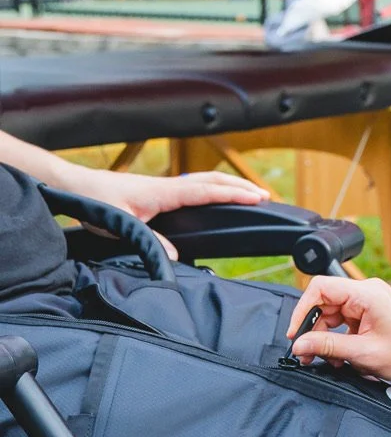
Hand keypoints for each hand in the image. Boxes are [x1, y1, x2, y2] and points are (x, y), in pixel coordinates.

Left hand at [75, 166, 267, 258]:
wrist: (78, 185)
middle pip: (212, 180)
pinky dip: (212, 188)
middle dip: (240, 186)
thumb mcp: (122, 225)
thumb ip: (150, 240)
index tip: (257, 198)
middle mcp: (168, 185)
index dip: (233, 194)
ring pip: (203, 181)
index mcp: (164, 191)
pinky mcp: (159, 191)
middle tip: (265, 195)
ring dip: (228, 184)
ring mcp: (164, 186)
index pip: (206, 191)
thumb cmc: (97, 201)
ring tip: (249, 193)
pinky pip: (193, 186)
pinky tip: (215, 196)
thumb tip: (175, 256)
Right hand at [288, 276, 390, 384]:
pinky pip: (345, 322)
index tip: (296, 333)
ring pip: (333, 315)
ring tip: (330, 360)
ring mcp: (369, 302)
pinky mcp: (372, 313)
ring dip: (327, 338)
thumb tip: (300, 344)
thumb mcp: (364, 353)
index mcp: (366, 294)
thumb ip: (329, 347)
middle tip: (307, 355)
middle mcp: (366, 292)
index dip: (302, 310)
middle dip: (314, 330)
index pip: (320, 288)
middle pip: (324, 303)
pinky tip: (342, 357)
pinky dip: (340, 339)